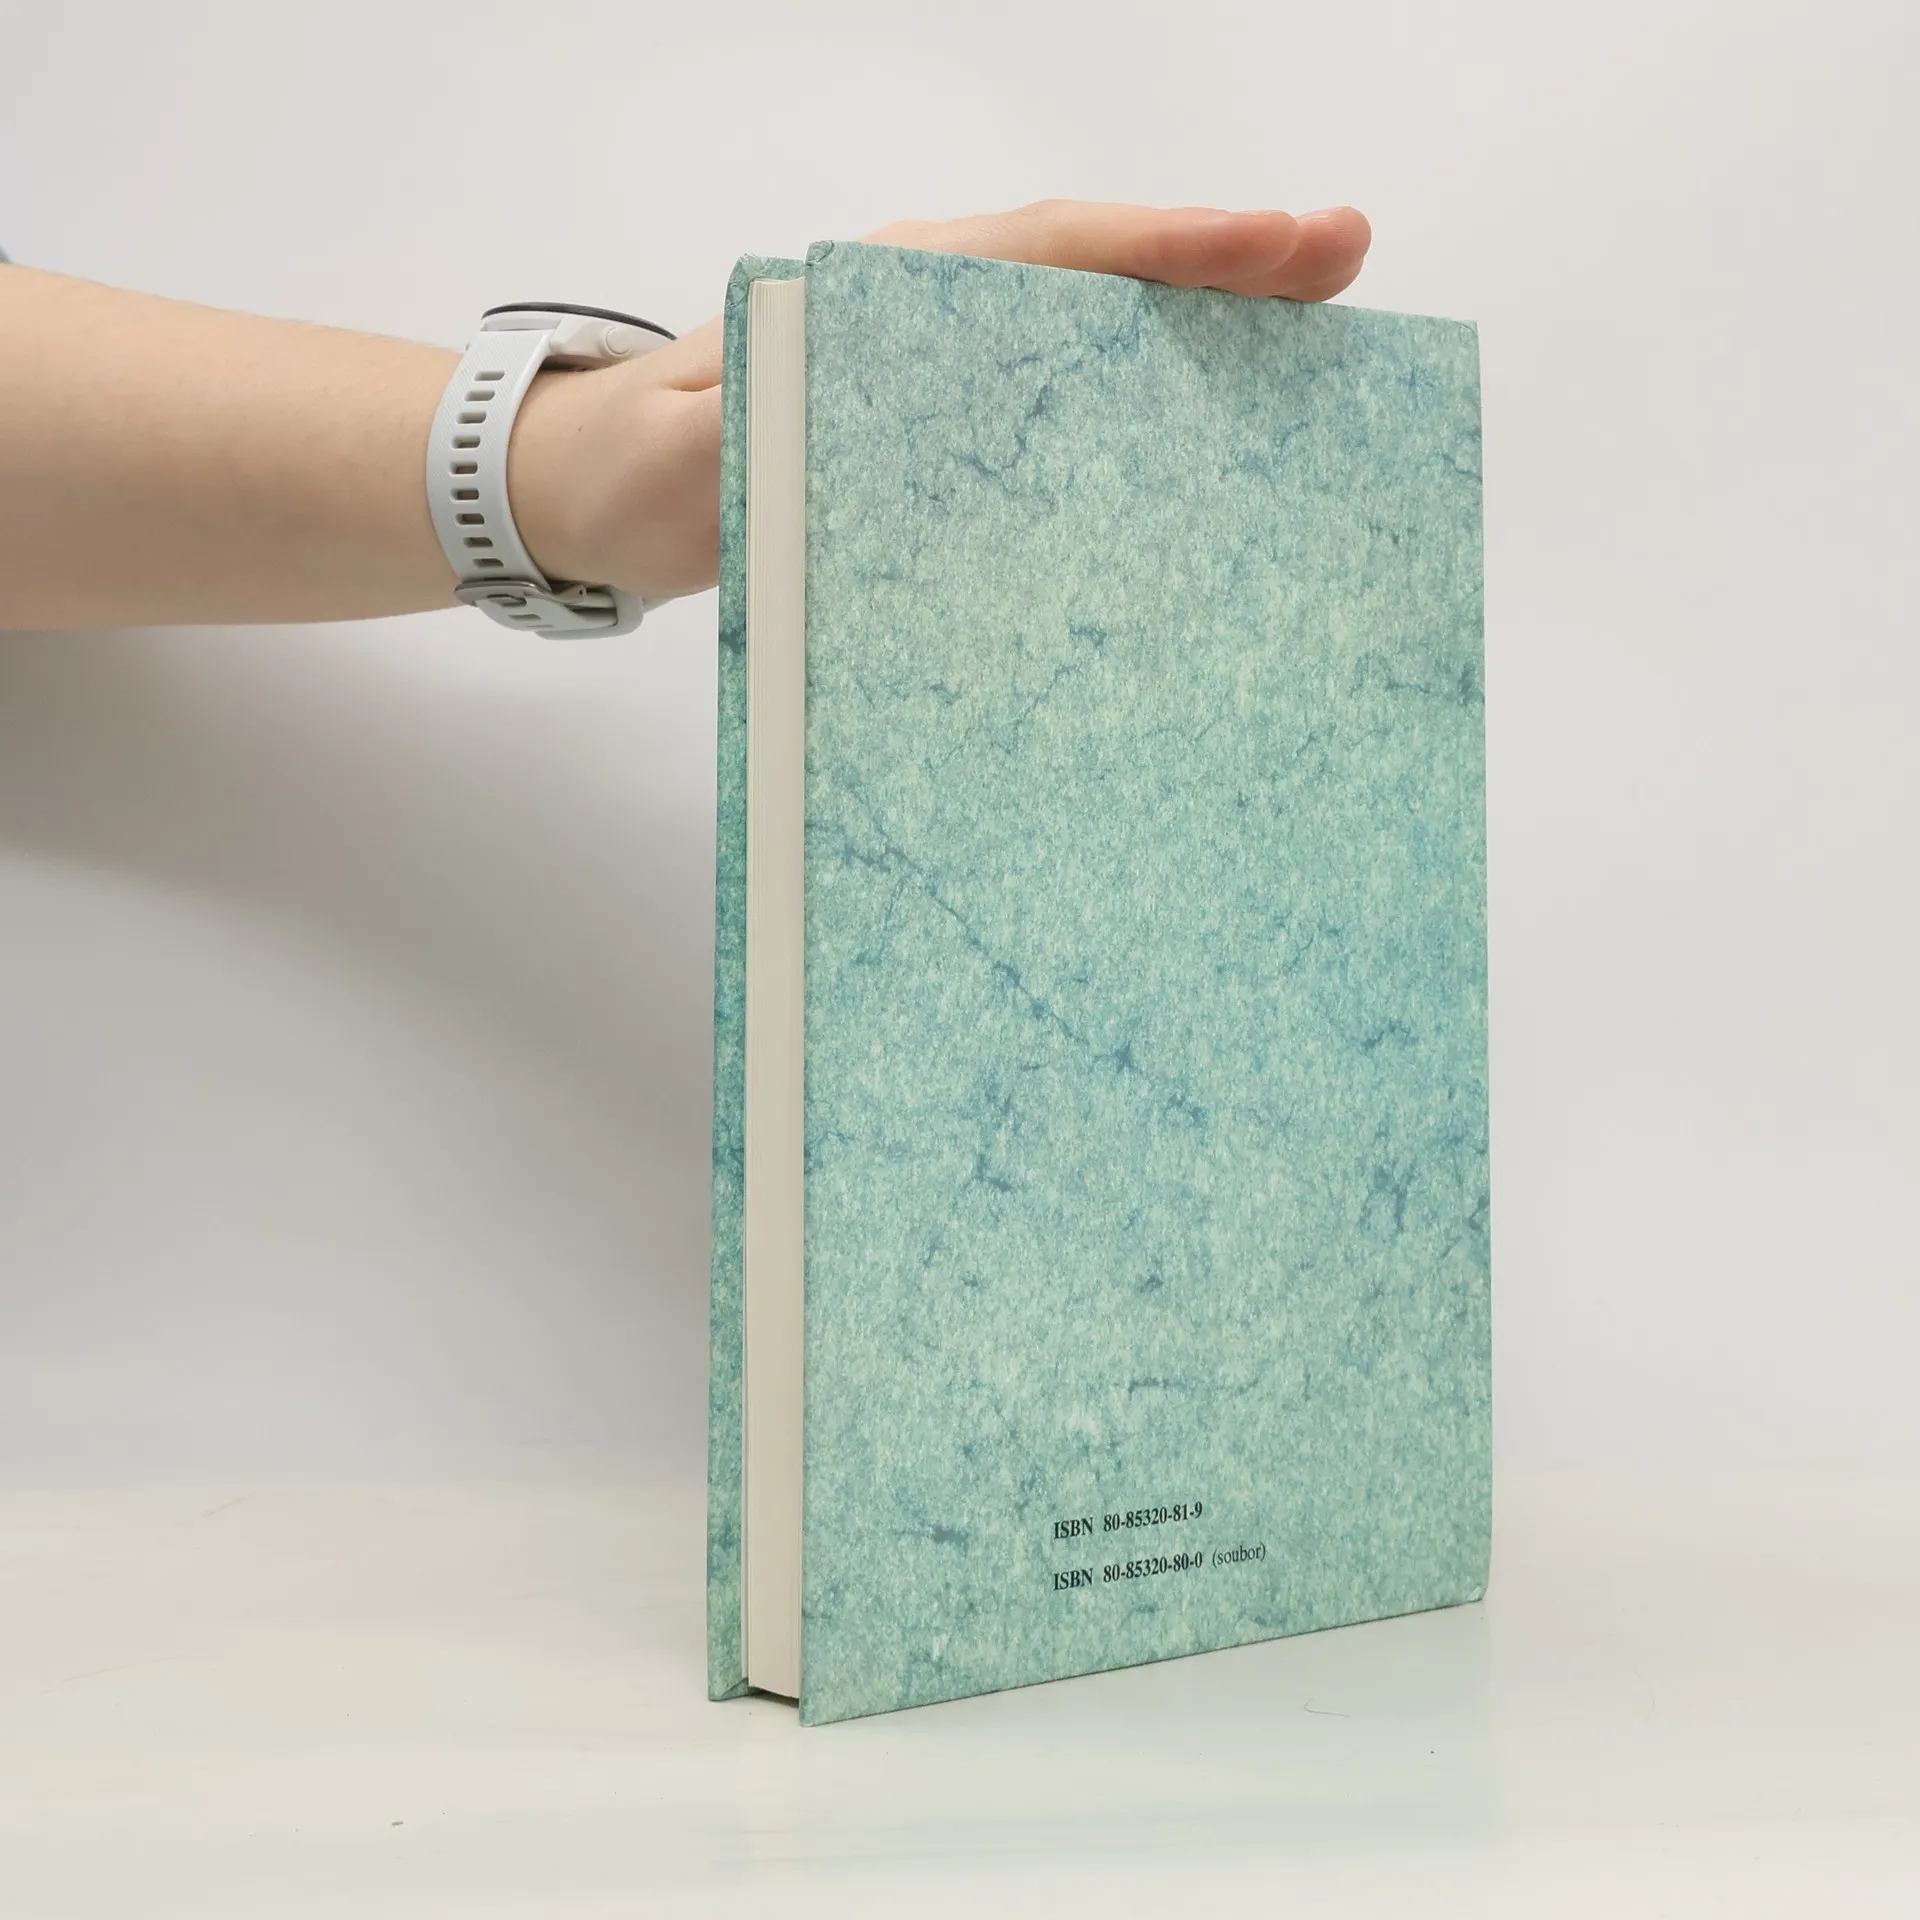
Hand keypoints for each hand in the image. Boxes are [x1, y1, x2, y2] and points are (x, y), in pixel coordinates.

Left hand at [510, 201, 1370, 605]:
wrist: (606, 493)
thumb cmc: (640, 464)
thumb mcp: (668, 456)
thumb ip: (718, 444)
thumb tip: (786, 435)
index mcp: (880, 302)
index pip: (1041, 252)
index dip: (1161, 248)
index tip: (1275, 245)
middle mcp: (933, 327)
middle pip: (1099, 283)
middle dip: (1222, 272)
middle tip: (1346, 264)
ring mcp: (949, 388)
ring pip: (1098, 347)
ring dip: (1204, 345)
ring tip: (1323, 357)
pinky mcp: (950, 448)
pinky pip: (1067, 424)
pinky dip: (1145, 424)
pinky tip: (1215, 463)